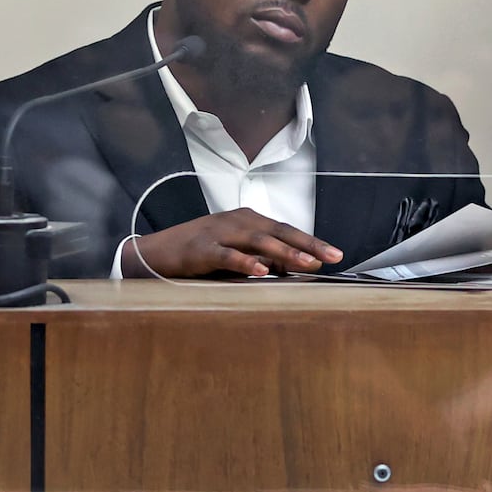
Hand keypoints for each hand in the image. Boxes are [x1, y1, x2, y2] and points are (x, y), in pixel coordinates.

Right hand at [122, 208, 342, 278]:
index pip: (285, 229)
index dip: (311, 241)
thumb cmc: (198, 252)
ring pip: (258, 240)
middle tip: (331, 256)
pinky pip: (227, 255)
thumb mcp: (234, 251)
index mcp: (246, 219)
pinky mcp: (202, 249)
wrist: (156, 251)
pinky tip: (261, 272)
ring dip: (284, 252)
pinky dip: (246, 262)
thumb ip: (260, 256)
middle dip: (307, 244)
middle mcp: (236, 221)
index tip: (336, 254)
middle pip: (278, 230)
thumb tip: (290, 268)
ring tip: (306, 263)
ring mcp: (218, 233)